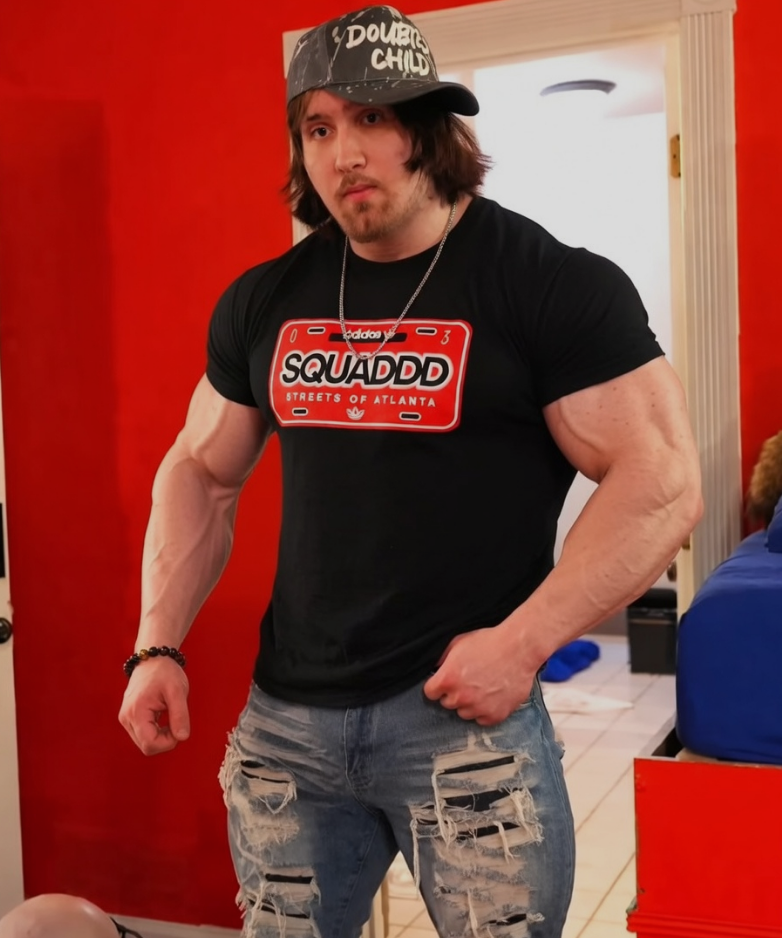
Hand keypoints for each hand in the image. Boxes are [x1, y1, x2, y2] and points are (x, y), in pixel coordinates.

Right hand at [119, 657, 190, 754]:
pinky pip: (143, 734)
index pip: (150, 744)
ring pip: (145, 742)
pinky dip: (156, 731)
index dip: (168, 742)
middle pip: (146, 747)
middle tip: (176, 720)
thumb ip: (180, 715)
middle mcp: (126, 718)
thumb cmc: (165, 672)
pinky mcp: (129, 717)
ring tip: (168, 715)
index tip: (179, 727)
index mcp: (136, 712)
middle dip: (165, 740)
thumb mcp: (178, 691)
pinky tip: (162, 716)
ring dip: (160, 736)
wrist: (153, 658)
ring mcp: (126, 718)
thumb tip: (182, 737)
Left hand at [423, 625, 537, 725]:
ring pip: (464, 713)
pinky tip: (491, 696)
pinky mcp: (495, 715)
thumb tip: (435, 668)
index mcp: (448, 679)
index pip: (430, 693)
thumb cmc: (489, 643)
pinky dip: (485, 711)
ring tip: (482, 687)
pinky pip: (482, 720)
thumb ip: (442, 659)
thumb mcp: (458, 643)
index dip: (437, 686)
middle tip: (469, 681)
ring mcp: (478, 708)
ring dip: (469, 703)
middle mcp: (461, 697)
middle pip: (447, 704)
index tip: (445, 682)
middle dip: (454, 693)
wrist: (518, 649)